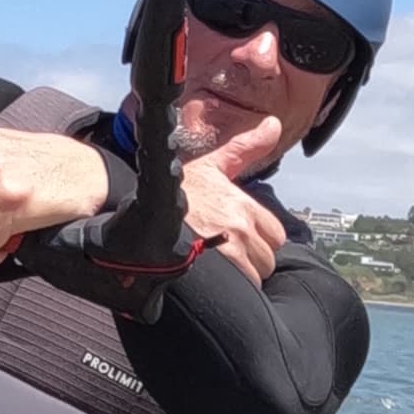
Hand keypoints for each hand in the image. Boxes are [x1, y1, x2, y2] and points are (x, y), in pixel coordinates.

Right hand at [177, 108, 289, 288]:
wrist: (136, 210)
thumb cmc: (176, 192)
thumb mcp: (212, 165)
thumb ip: (246, 147)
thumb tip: (275, 123)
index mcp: (242, 202)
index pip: (276, 235)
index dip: (261, 239)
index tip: (242, 238)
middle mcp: (238, 224)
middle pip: (268, 258)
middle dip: (253, 259)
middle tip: (229, 254)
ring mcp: (226, 248)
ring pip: (256, 275)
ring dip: (242, 275)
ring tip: (219, 265)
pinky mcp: (212, 268)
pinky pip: (240, 289)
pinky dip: (230, 289)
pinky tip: (213, 279)